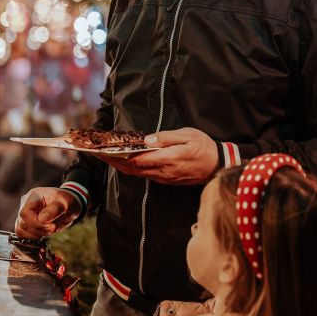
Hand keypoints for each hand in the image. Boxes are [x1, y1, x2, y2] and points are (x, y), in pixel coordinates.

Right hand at [14, 187, 81, 239]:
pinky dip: (33, 237)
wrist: (68, 206)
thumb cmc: (67, 202)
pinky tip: (43, 233)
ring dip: (36, 235)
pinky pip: (23, 234)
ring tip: (48, 230)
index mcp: (34, 196)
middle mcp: (26, 204)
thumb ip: (55, 210)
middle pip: (23, 223)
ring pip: (21, 230)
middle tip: (52, 227)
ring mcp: (25, 214)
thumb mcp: (66, 204)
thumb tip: (42, 219)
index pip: (25, 212)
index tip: (51, 226)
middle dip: (39, 230)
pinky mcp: (26, 223)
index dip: (36, 223)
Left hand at [102, 128, 218, 184]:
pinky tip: (126, 160)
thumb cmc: (204, 147)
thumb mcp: (188, 135)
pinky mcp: (166, 180)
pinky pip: (145, 175)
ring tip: (107, 156)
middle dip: (113, 161)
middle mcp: (162, 172)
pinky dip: (132, 168)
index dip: (117, 157)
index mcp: (167, 159)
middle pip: (131, 169)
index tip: (103, 151)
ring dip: (121, 165)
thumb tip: (147, 140)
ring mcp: (164, 178)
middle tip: (97, 153)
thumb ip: (166, 138)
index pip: (135, 160)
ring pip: (137, 173)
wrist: (218, 165)